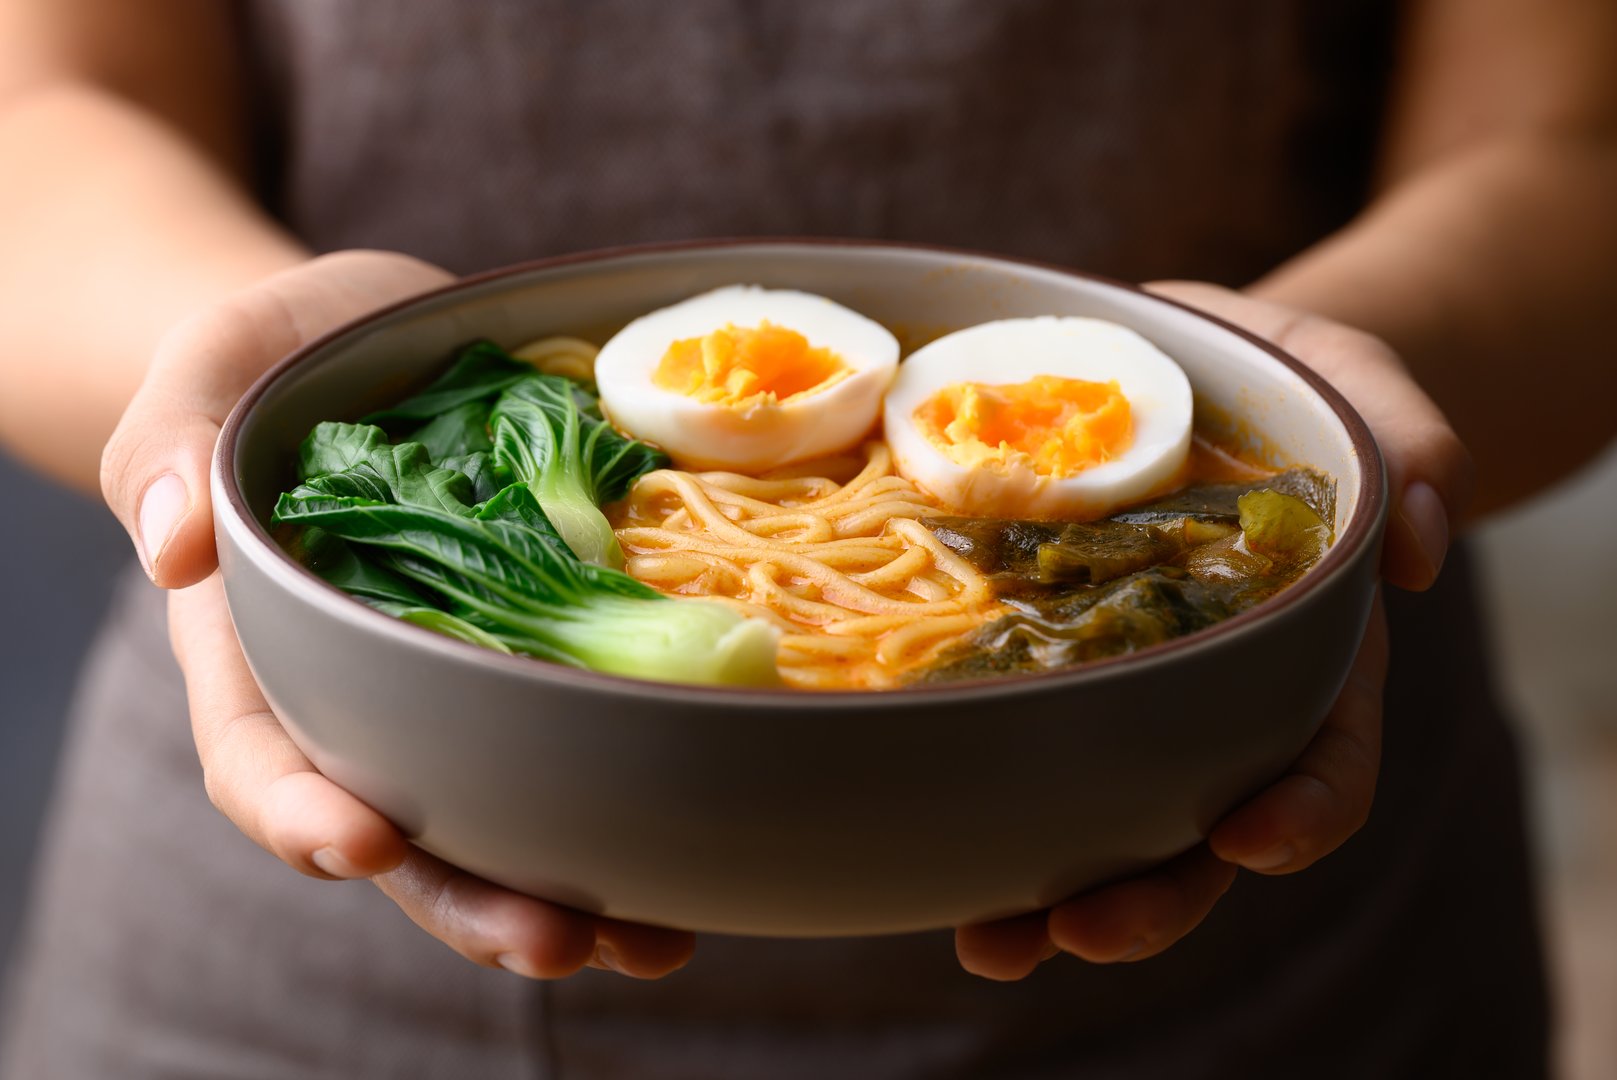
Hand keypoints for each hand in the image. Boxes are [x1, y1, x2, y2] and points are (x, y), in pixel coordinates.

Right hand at [101, 250, 693, 978]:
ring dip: (569, 893)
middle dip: (470, 899)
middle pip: (400, 831)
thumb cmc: (282, 359)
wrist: (384, 342)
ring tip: (653, 942)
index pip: (261, 756)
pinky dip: (631, 808)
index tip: (365, 845)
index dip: (302, 812)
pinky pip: (575, 744)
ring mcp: (456, 686)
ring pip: (497, 819)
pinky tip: (700, 853)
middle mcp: (361, 694)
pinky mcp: (539, 658)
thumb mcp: (214, 366)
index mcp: (262, 646)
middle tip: (557, 943)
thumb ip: (172, 440)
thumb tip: (170, 543)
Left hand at [954, 281, 1471, 979]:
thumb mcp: (1354, 376)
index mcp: (1303, 644)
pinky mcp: (1048, 668)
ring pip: (1108, 825)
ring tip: (989, 945)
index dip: (1301, 810)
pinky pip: (1021, 750)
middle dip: (1153, 896)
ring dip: (1054, 901)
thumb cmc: (1278, 374)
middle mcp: (1219, 694)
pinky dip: (981, 810)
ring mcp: (1130, 693)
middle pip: (1204, 830)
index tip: (1250, 839)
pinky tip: (929, 859)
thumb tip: (1419, 546)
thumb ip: (1409, 440)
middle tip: (1079, 933)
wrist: (1179, 367)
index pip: (1328, 754)